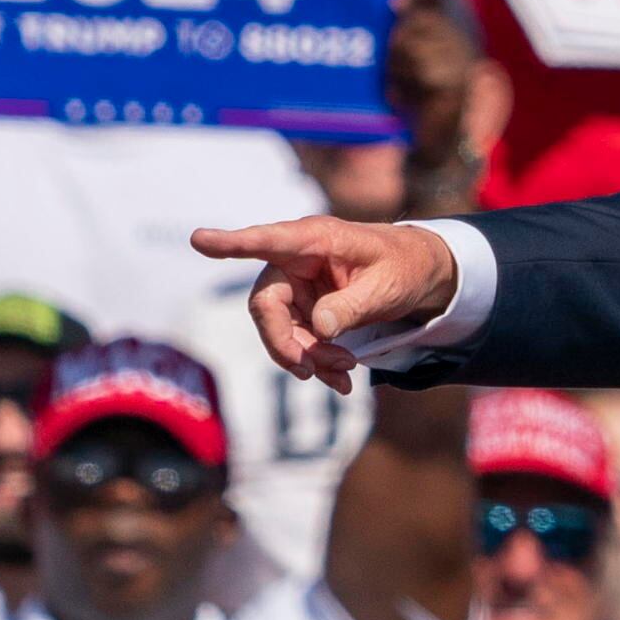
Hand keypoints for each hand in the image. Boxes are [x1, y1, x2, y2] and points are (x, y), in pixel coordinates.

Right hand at [200, 213, 464, 386]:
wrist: (419, 274)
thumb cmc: (403, 265)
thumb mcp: (386, 286)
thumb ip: (352, 305)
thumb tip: (320, 329)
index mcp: (315, 239)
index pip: (268, 241)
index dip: (232, 243)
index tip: (199, 240)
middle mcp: (296, 260)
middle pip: (266, 305)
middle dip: (286, 343)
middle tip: (312, 370)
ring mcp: (297, 286)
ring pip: (279, 331)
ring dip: (306, 358)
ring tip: (344, 375)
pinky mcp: (304, 309)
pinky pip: (296, 342)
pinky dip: (315, 363)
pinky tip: (341, 380)